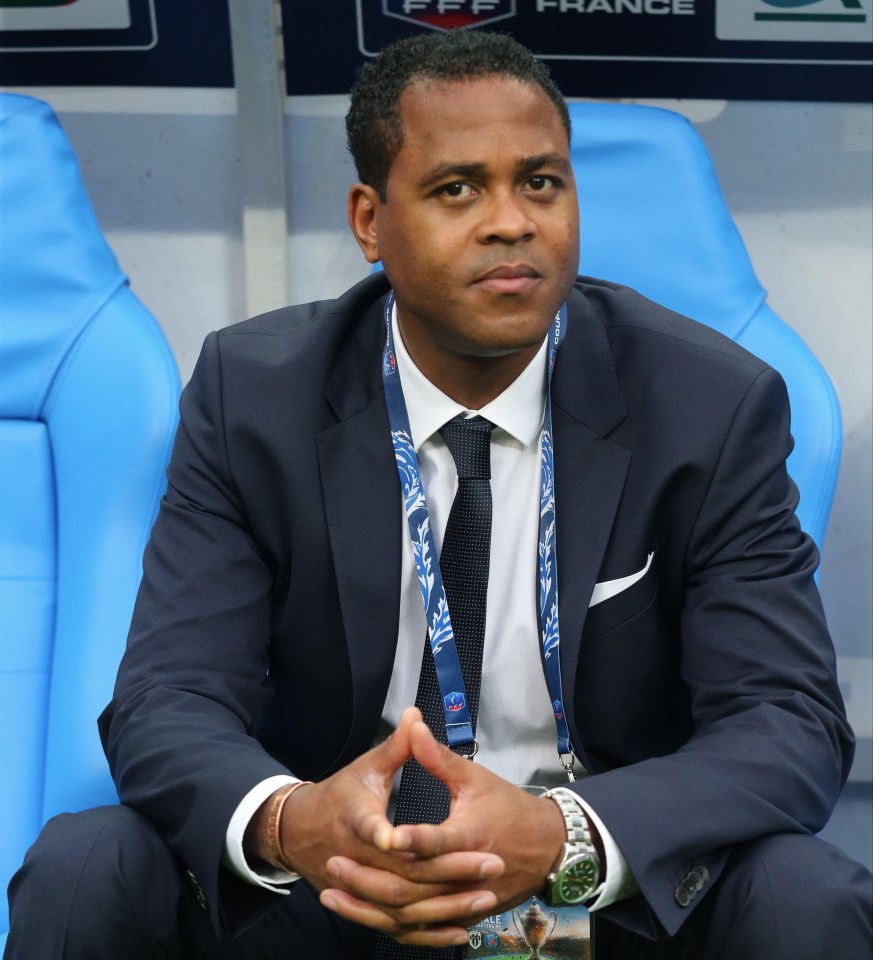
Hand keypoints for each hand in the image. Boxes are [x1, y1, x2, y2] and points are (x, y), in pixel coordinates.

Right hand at [246, 708, 503, 947]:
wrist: (301, 832)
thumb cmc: (342, 793)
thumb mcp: (368, 766)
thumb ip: (397, 745)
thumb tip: (416, 714)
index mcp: (355, 819)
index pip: (372, 829)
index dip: (396, 836)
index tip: (425, 839)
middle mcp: (355, 860)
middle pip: (402, 875)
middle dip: (450, 870)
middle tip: (493, 863)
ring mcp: (360, 889)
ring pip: (403, 907)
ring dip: (446, 905)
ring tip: (487, 894)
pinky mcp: (367, 907)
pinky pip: (400, 928)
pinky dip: (431, 932)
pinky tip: (462, 929)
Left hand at [321, 716, 565, 944]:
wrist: (547, 848)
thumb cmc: (509, 807)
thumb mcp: (475, 778)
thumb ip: (439, 757)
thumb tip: (413, 724)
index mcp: (471, 835)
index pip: (437, 841)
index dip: (411, 838)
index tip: (382, 834)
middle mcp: (467, 875)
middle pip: (415, 886)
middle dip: (371, 878)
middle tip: (334, 864)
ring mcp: (465, 900)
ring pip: (412, 915)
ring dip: (370, 907)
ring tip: (333, 894)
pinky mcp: (462, 915)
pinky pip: (421, 929)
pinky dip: (389, 924)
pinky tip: (360, 915)